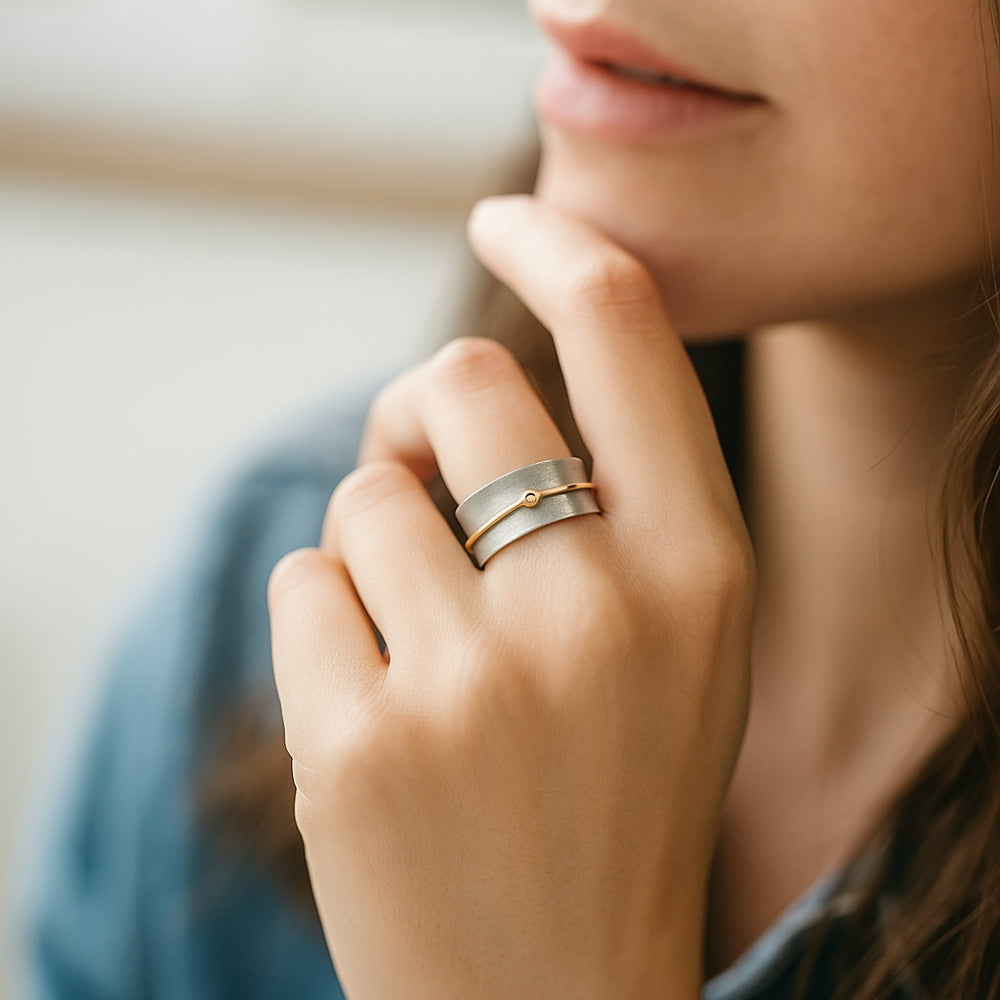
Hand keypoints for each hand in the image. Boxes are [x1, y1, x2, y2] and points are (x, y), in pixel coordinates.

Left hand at [268, 196, 754, 999]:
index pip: (624, 327)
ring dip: (377, 547)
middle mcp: (602, 605)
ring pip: (363, 493)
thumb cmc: (613, 794)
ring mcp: (477, 679)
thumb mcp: (678, 640)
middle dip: (423, 412)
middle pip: (459, 378)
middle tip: (423, 477)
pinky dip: (325, 623)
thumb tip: (475, 379)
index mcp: (705, 566)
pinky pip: (302, 581)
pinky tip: (379, 713)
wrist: (551, 996)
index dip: (556, 243)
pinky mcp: (361, 744)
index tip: (508, 217)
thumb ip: (617, 500)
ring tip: (425, 654)